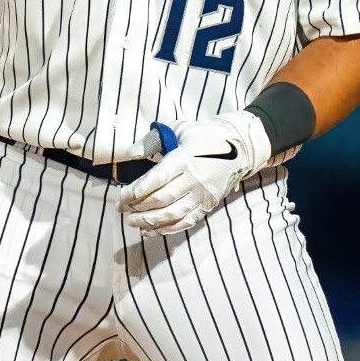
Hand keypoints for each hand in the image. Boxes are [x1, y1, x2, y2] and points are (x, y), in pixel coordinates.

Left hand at [118, 111, 272, 233]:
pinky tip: (150, 231)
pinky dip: (167, 229)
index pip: (157, 179)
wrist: (238, 147)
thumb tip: (131, 153)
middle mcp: (195, 179)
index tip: (121, 195)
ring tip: (131, 222)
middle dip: (137, 207)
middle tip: (120, 209)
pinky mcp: (208, 205)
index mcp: (185, 159)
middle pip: (162, 199)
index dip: (137, 190)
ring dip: (149, 221)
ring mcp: (203, 195)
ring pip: (173, 214)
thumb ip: (152, 140)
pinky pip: (186, 222)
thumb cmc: (202, 136)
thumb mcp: (178, 129)